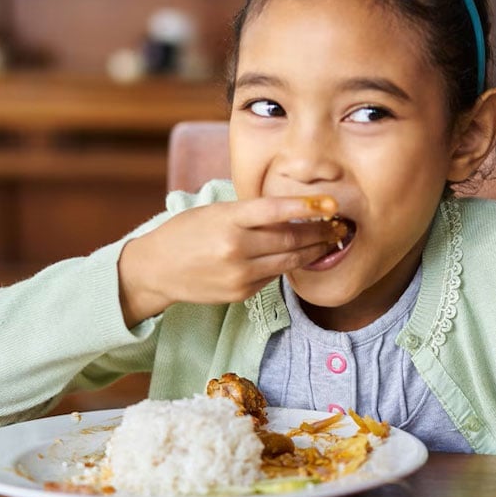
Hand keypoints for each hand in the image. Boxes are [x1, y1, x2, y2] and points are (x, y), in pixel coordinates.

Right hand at [117, 195, 344, 325]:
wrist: (156, 269)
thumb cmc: (186, 232)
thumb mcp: (215, 212)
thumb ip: (250, 213)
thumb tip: (293, 212)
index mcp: (228, 219)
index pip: (275, 210)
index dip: (307, 207)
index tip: (331, 204)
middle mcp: (235, 247)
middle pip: (290, 238)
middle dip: (319, 232)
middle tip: (338, 225)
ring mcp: (239, 273)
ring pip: (288, 260)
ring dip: (313, 251)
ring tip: (329, 242)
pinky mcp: (241, 292)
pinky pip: (273, 275)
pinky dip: (287, 264)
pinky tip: (298, 256)